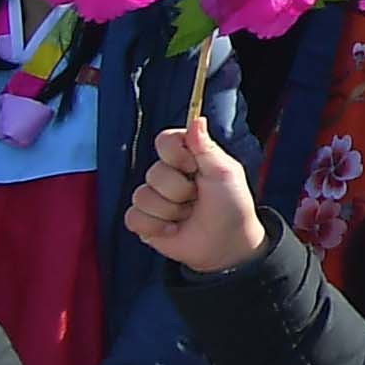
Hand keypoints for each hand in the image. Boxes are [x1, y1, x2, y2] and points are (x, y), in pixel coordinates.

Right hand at [126, 85, 262, 272]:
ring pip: (142, 196)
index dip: (176, 155)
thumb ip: (206, 148)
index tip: (194, 168)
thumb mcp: (225, 173)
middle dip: (180, 191)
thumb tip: (196, 120)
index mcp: (188, 157)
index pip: (164, 140)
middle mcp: (167, 174)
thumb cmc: (232, 205)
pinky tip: (173, 229)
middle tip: (197, 199)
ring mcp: (154, 198)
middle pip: (154, 172)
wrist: (227, 244)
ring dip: (170, 211)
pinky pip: (133, 217)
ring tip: (187, 215)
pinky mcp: (144, 221)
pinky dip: (155, 227)